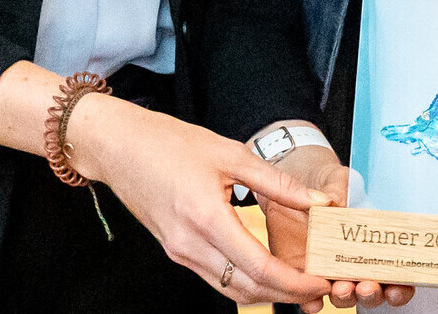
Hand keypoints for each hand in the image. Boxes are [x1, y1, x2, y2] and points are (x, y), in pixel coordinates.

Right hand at [73, 98, 331, 306]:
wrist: (118, 147)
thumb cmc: (168, 143)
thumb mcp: (230, 153)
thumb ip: (277, 183)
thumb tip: (319, 202)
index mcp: (206, 218)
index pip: (259, 267)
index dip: (295, 281)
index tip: (320, 280)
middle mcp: (190, 244)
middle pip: (247, 288)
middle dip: (287, 294)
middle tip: (318, 289)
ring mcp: (180, 252)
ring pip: (231, 289)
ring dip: (268, 293)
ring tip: (299, 285)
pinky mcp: (176, 251)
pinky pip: (216, 278)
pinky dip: (246, 282)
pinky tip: (267, 272)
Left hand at [260, 146, 412, 310]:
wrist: (297, 180)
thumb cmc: (329, 183)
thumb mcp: (341, 181)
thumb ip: (343, 192)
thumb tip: (337, 204)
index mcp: (375, 245)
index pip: (396, 276)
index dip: (400, 287)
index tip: (397, 285)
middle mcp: (355, 263)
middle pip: (372, 292)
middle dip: (372, 294)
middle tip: (367, 286)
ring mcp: (329, 271)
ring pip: (343, 298)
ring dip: (346, 299)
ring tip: (341, 288)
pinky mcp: (303, 274)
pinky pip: (309, 296)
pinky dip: (312, 302)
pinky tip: (314, 300)